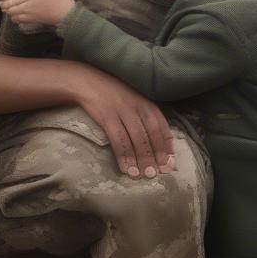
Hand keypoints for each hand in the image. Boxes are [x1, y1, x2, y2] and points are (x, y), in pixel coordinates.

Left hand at [0, 0, 75, 27]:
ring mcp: (27, 9)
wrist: (60, 8)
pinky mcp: (29, 18)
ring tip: (9, 10)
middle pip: (8, 2)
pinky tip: (16, 16)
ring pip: (11, 11)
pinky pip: (16, 19)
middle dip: (4, 4)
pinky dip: (13, 18)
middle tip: (3, 5)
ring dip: (8, 11)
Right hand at [70, 64, 176, 179]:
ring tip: (144, 176)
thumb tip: (157, 142)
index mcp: (147, 103)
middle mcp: (138, 107)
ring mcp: (123, 111)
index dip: (168, 147)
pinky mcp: (107, 116)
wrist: (86, 81)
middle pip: (151, 135)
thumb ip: (145, 116)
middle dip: (157, 156)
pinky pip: (118, 139)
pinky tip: (126, 169)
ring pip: (137, 139)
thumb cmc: (111, 93)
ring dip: (142, 159)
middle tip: (159, 174)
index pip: (163, 128)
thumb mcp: (133, 100)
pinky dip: (124, 156)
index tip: (170, 164)